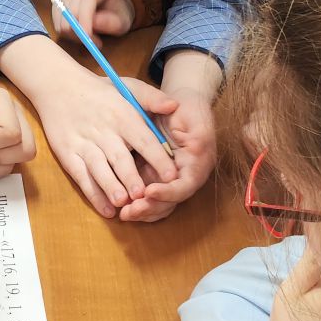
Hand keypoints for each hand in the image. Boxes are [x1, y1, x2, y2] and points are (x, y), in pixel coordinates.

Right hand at [31, 65, 177, 218]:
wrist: (59, 86)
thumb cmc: (100, 90)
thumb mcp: (127, 85)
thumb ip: (151, 97)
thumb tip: (174, 107)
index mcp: (122, 115)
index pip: (143, 139)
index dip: (157, 158)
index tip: (171, 175)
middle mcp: (104, 131)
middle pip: (119, 157)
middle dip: (131, 177)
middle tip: (143, 195)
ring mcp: (84, 143)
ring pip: (99, 168)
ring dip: (110, 186)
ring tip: (122, 202)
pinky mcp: (68, 154)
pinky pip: (81, 176)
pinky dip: (93, 194)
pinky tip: (105, 209)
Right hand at [52, 0, 134, 37]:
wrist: (111, 10)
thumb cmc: (118, 15)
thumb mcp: (122, 22)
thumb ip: (110, 23)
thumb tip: (93, 23)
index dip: (85, 17)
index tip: (87, 36)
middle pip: (72, 8)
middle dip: (79, 30)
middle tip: (92, 44)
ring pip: (62, 17)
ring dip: (72, 33)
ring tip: (88, 38)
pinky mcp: (59, 0)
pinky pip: (55, 19)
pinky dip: (64, 31)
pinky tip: (78, 33)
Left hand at [123, 85, 214, 221]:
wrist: (177, 107)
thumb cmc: (181, 106)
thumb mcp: (180, 106)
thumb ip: (176, 112)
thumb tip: (181, 121)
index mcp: (197, 161)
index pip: (186, 185)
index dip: (168, 192)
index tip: (149, 191)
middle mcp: (186, 175)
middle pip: (172, 201)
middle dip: (151, 207)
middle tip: (130, 211)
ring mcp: (172, 180)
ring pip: (161, 205)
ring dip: (144, 212)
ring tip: (124, 214)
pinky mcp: (158, 179)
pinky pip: (151, 200)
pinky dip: (139, 206)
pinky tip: (122, 209)